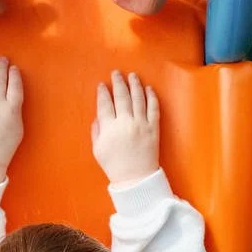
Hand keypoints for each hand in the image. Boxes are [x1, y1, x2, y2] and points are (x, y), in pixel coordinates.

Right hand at [92, 71, 159, 185]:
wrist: (136, 178)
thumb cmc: (114, 166)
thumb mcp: (98, 150)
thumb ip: (96, 131)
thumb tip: (98, 116)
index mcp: (109, 128)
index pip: (104, 104)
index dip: (103, 93)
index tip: (102, 85)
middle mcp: (125, 122)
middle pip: (121, 97)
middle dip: (118, 82)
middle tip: (116, 73)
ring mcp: (141, 124)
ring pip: (138, 98)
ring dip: (134, 84)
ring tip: (132, 76)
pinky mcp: (154, 128)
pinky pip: (153, 108)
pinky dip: (151, 96)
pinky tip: (148, 89)